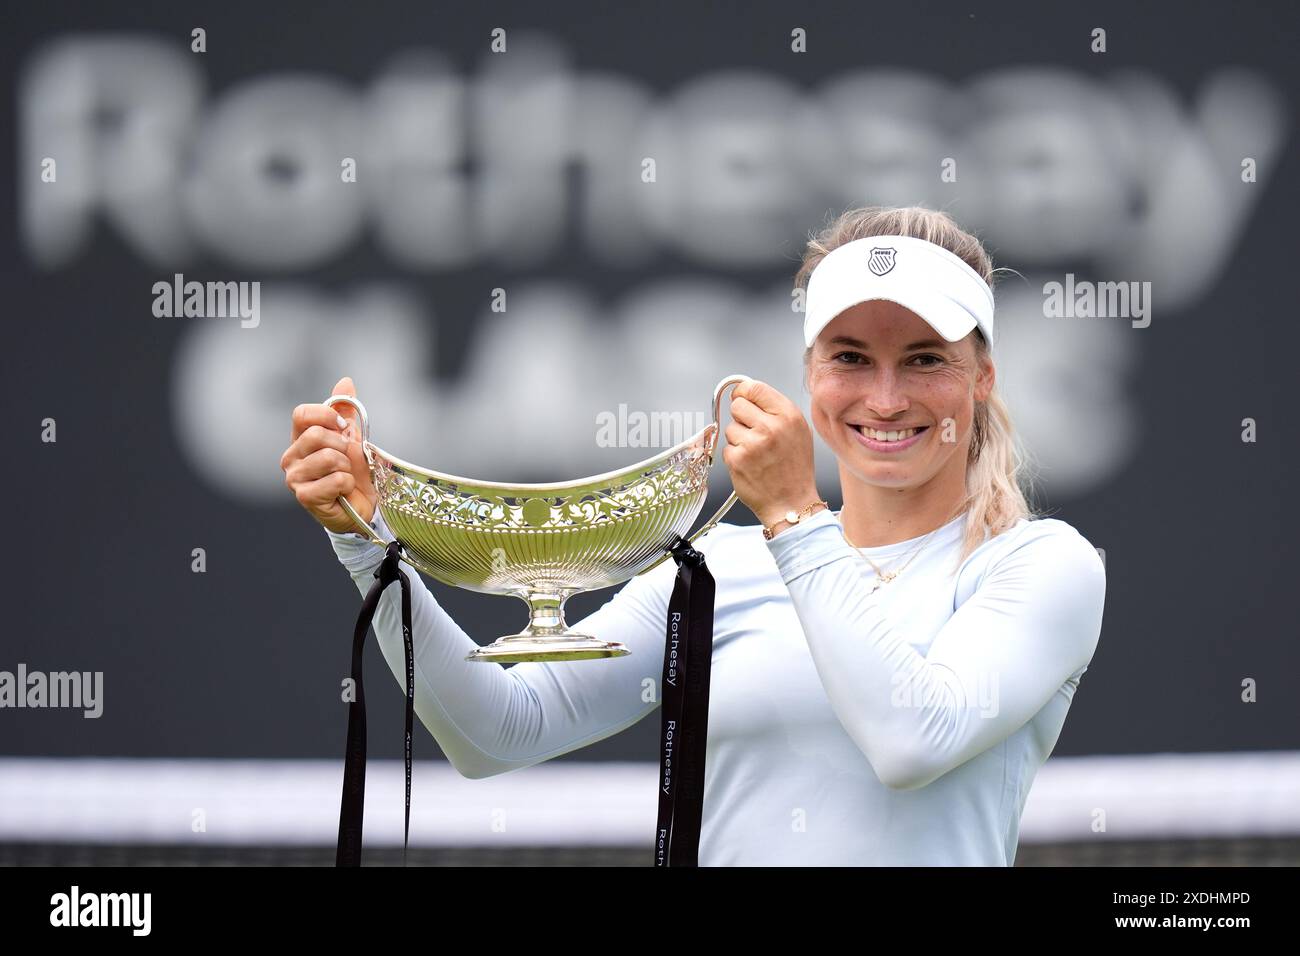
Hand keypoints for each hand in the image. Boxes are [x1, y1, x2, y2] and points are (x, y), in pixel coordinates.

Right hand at [280, 376, 377, 534]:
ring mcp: (294, 478)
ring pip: (328, 457)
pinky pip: (335, 479)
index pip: (302, 413)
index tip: (344, 428)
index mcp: (299, 439)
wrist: (363, 503)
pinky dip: (347, 484)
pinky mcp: (304, 496)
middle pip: (316, 434)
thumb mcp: (351, 437)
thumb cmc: (353, 470)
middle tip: (346, 459)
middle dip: (342, 446)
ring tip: (344, 475)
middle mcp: (291, 457)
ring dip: (346, 466)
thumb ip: (345, 410)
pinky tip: (342, 491)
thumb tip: (345, 381)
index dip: (327, 416)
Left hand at [720, 379, 819, 529]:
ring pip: (730, 427)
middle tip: (754, 433)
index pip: (755, 387)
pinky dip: (735, 456)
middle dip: (741, 417)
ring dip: (738, 439)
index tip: (743, 399)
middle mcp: (771, 427)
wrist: (792, 503)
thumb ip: (774, 408)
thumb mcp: (798, 430)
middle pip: (737, 405)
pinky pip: (727, 447)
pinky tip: (751, 466)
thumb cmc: (795, 468)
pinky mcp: (737, 460)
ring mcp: (752, 444)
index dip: (744, 392)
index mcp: (788, 415)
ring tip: (756, 454)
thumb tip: (746, 390)